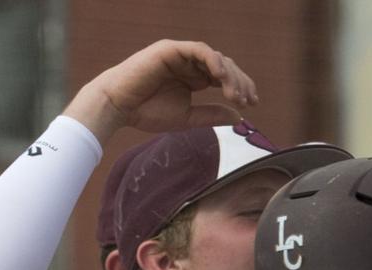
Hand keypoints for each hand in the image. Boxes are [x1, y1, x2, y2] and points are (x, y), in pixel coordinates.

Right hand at [65, 40, 257, 142]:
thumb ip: (212, 115)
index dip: (242, 88)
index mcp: (195, 78)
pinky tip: (221, 76)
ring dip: (230, 75)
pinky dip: (213, 61)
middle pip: (225, 67)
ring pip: (216, 58)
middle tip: (246, 101)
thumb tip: (239, 116)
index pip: (225, 78)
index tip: (252, 104)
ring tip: (235, 95)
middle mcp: (190, 65)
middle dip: (240, 83)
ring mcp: (181, 55)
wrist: (119, 107)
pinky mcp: (170, 49)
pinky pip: (199, 50)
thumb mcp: (188, 118)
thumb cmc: (148, 113)